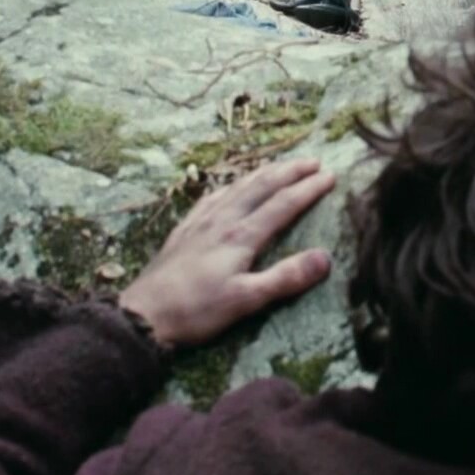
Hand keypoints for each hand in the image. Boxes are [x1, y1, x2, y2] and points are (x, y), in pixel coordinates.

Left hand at [118, 159, 336, 347]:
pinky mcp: (185, 228)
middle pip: (262, 186)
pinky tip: (230, 187)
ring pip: (238, 186)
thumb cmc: (197, 311)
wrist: (144, 313)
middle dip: (290, 171)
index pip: (283, 204)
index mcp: (242, 236)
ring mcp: (202, 221)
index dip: (308, 189)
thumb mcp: (246, 300)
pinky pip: (213, 196)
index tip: (331, 176)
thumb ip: (285, 278)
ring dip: (263, 173)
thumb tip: (325, 258)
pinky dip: (232, 185)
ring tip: (281, 165)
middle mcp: (223, 220)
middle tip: (314, 161)